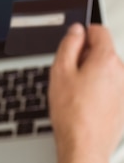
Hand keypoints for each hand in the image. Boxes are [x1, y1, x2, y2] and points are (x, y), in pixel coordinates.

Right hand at [49, 23, 123, 162]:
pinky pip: (110, 86)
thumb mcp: (60, 71)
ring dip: (91, 73)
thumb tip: (76, 31)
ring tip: (75, 91)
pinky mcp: (123, 103)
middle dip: (85, 56)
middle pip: (103, 51)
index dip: (82, 34)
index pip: (99, 31)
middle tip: (68, 73)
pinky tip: (85, 102)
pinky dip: (98, 89)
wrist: (84, 145)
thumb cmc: (72, 112)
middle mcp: (121, 72)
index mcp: (106, 60)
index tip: (72, 44)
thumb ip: (69, 45)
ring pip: (106, 70)